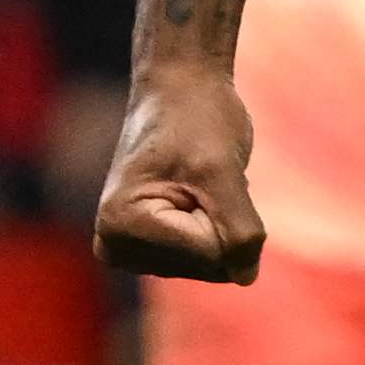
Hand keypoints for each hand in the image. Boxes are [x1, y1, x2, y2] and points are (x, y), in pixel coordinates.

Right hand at [93, 66, 267, 283]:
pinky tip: (197, 194)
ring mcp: (134, 252)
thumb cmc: (197, 117)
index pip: (212, 255)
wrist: (180, 88)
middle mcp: (118, 246)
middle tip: (202, 176)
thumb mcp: (223, 171)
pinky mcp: (154, 250)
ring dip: (221, 221)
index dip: (225, 212)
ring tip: (198, 181)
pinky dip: (217, 225)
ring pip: (214, 266)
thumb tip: (246, 276)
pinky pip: (211, 259)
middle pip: (210, 267)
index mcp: (121, 226)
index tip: (200, 170)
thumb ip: (240, 230)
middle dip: (222, 221)